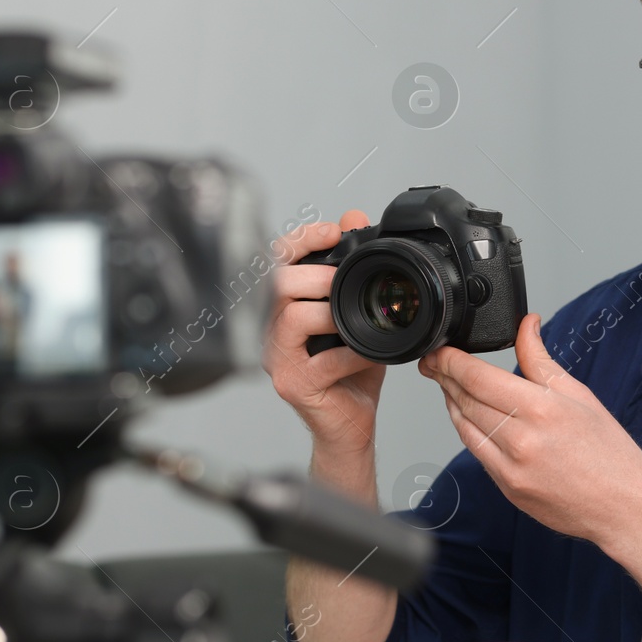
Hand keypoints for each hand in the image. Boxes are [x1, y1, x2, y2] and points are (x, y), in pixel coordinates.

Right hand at [263, 209, 386, 463]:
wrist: (349, 424)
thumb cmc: (349, 371)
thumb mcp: (357, 312)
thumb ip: (355, 268)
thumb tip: (355, 218)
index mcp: (282, 308)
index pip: (276, 262)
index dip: (300, 240)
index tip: (333, 231)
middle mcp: (272, 331)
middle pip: (277, 284)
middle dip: (315, 274)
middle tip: (344, 280)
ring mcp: (279, 359)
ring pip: (292, 317)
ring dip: (331, 312)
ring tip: (355, 318)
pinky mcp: (294, 385)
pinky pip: (323, 361)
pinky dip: (353, 353)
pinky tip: (369, 353)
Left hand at [418, 313, 641, 549]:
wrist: (623, 507)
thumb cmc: (610, 453)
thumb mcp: (579, 395)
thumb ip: (541, 360)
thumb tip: (526, 326)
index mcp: (542, 410)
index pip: (479, 378)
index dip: (451, 362)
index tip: (439, 351)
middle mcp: (523, 440)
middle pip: (466, 400)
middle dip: (444, 378)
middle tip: (433, 363)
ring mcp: (511, 469)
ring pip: (465, 427)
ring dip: (450, 403)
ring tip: (445, 385)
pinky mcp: (508, 488)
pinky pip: (476, 453)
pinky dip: (466, 430)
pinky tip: (466, 416)